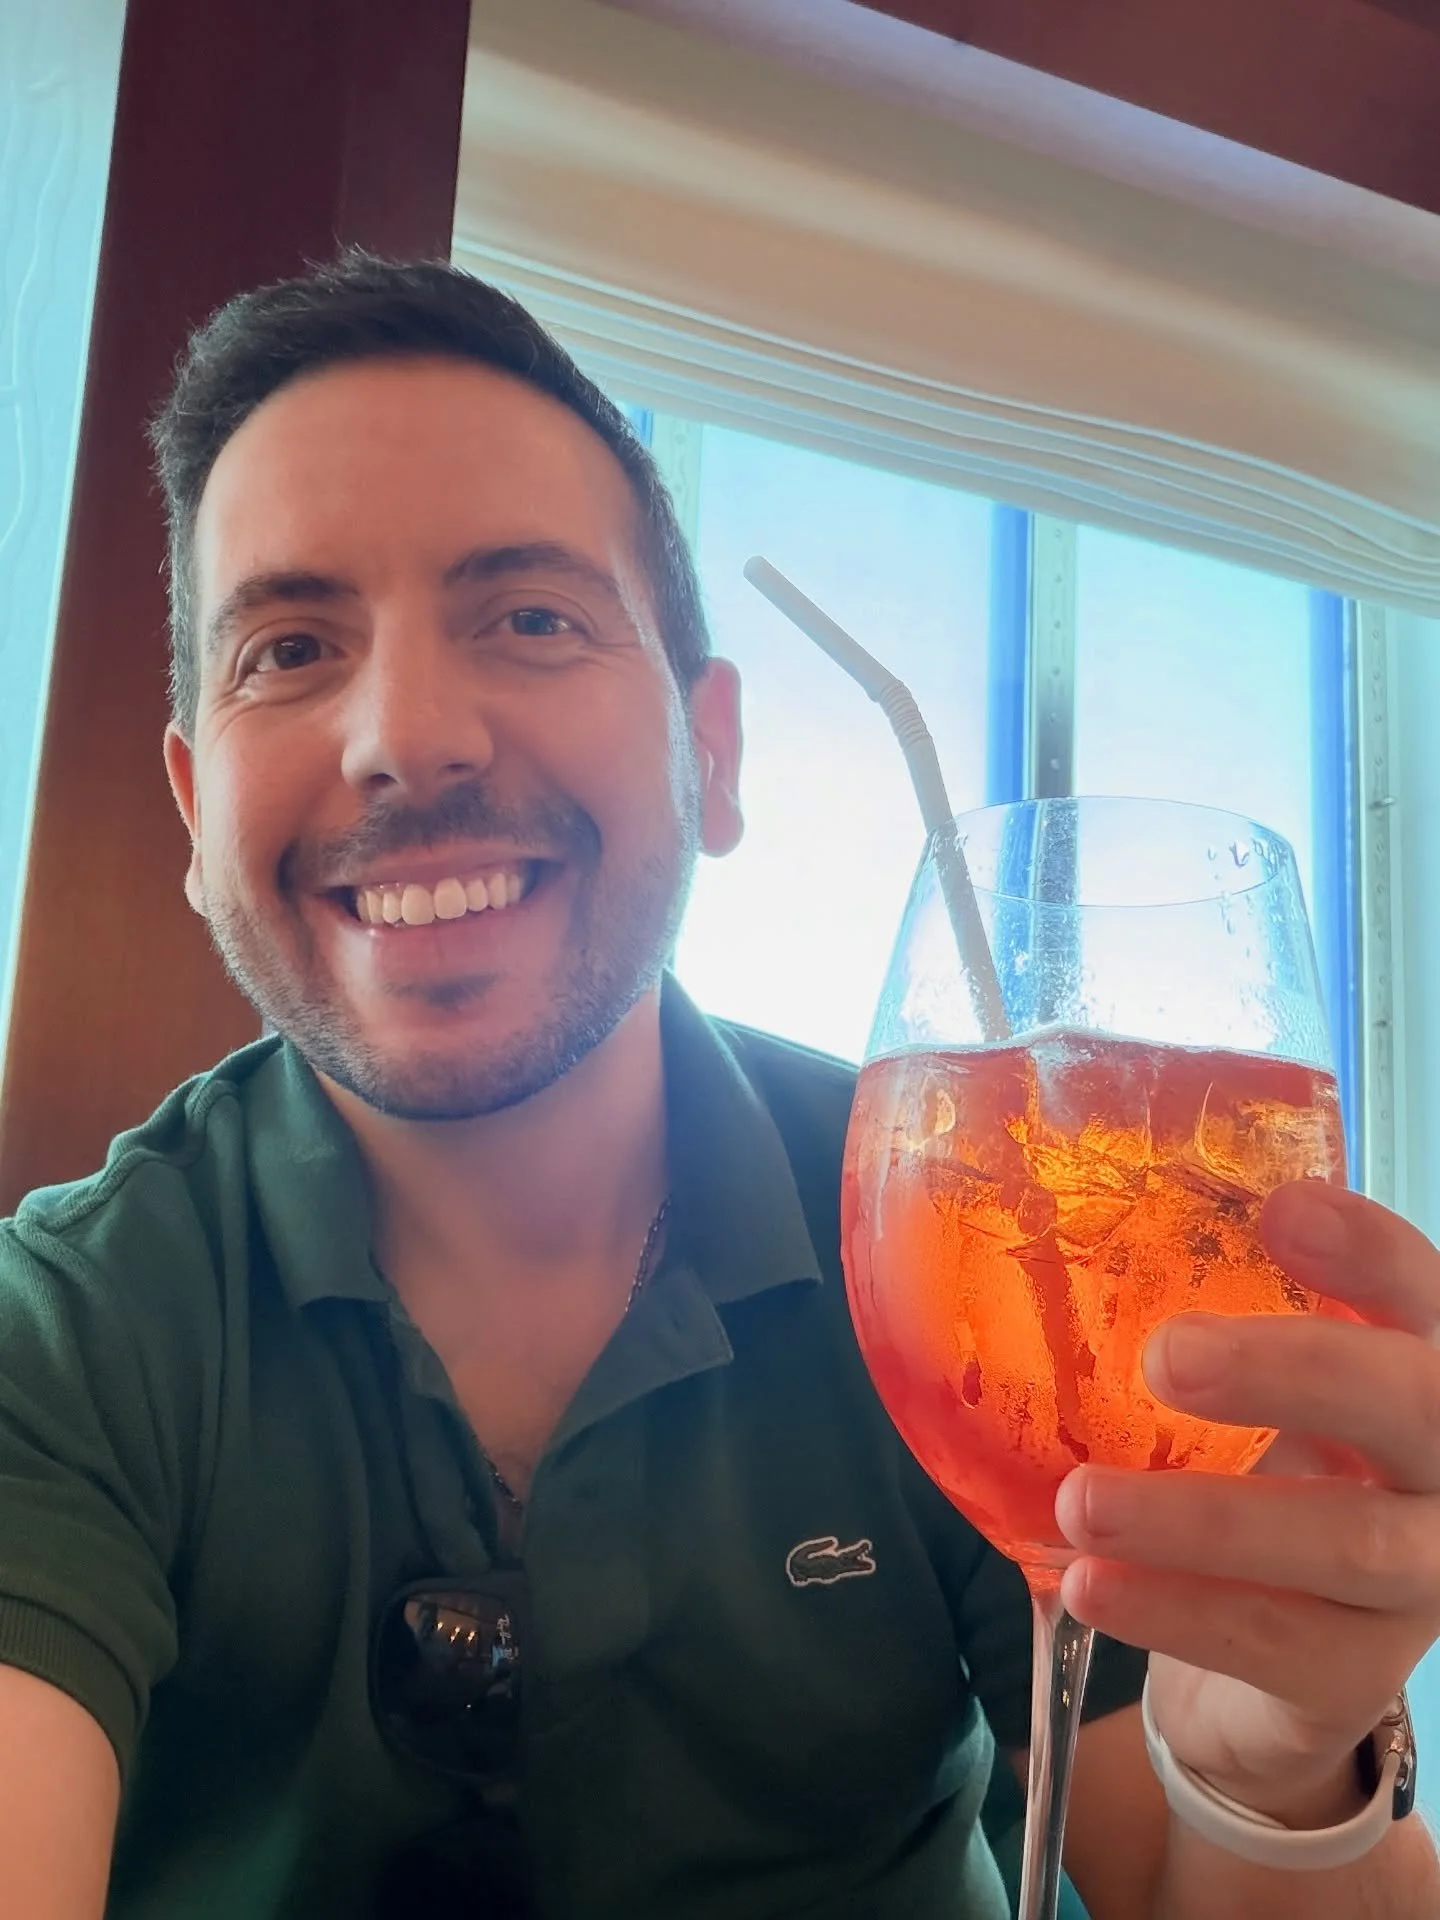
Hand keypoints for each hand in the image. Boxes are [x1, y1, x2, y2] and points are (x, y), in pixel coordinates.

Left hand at [1055, 1179, 1439, 1823]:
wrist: (1282, 1647)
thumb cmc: (1273, 1470)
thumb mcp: (1257, 1386)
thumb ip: (1211, 1316)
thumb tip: (1070, 1231)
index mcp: (1421, 1368)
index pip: (1422, 1293)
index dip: (1367, 1252)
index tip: (1281, 1209)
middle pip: (1413, 1407)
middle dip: (1293, 1372)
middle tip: (1165, 1356)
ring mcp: (1422, 1578)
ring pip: (1346, 1542)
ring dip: (1201, 1520)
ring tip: (1081, 1502)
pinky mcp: (1361, 1671)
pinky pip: (1276, 1638)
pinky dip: (1175, 1610)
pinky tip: (1088, 1584)